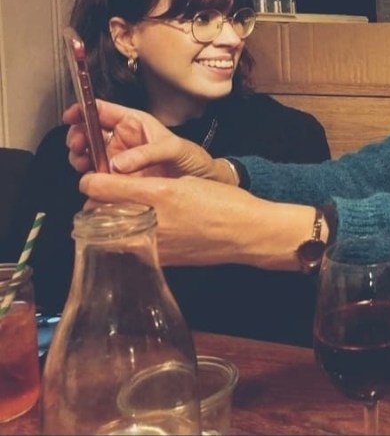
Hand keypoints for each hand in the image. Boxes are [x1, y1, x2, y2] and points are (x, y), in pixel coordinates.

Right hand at [64, 100, 216, 178]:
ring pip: (88, 155)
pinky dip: (90, 179)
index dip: (83, 109)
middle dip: (78, 137)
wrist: (203, 182)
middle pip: (88, 132)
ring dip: (79, 158)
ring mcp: (119, 159)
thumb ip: (148, 153)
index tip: (71, 116)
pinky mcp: (120, 179)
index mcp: (134, 122)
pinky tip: (90, 180)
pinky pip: (98, 177)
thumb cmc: (193, 158)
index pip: (102, 110)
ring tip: (82, 163)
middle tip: (77, 146)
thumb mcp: (175, 149)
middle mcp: (122, 139)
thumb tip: (117, 164)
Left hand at [78, 172, 304, 268]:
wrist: (247, 233)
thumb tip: (115, 184)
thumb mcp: (187, 181)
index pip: (100, 187)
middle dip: (98, 203)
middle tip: (107, 195)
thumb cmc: (223, 202)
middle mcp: (151, 221)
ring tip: (123, 212)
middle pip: (99, 212)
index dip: (91, 180)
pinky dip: (126, 237)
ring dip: (109, 221)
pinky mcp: (160, 260)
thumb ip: (149, 183)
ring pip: (111, 231)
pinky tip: (141, 229)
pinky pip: (130, 246)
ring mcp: (154, 244)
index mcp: (158, 194)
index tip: (92, 178)